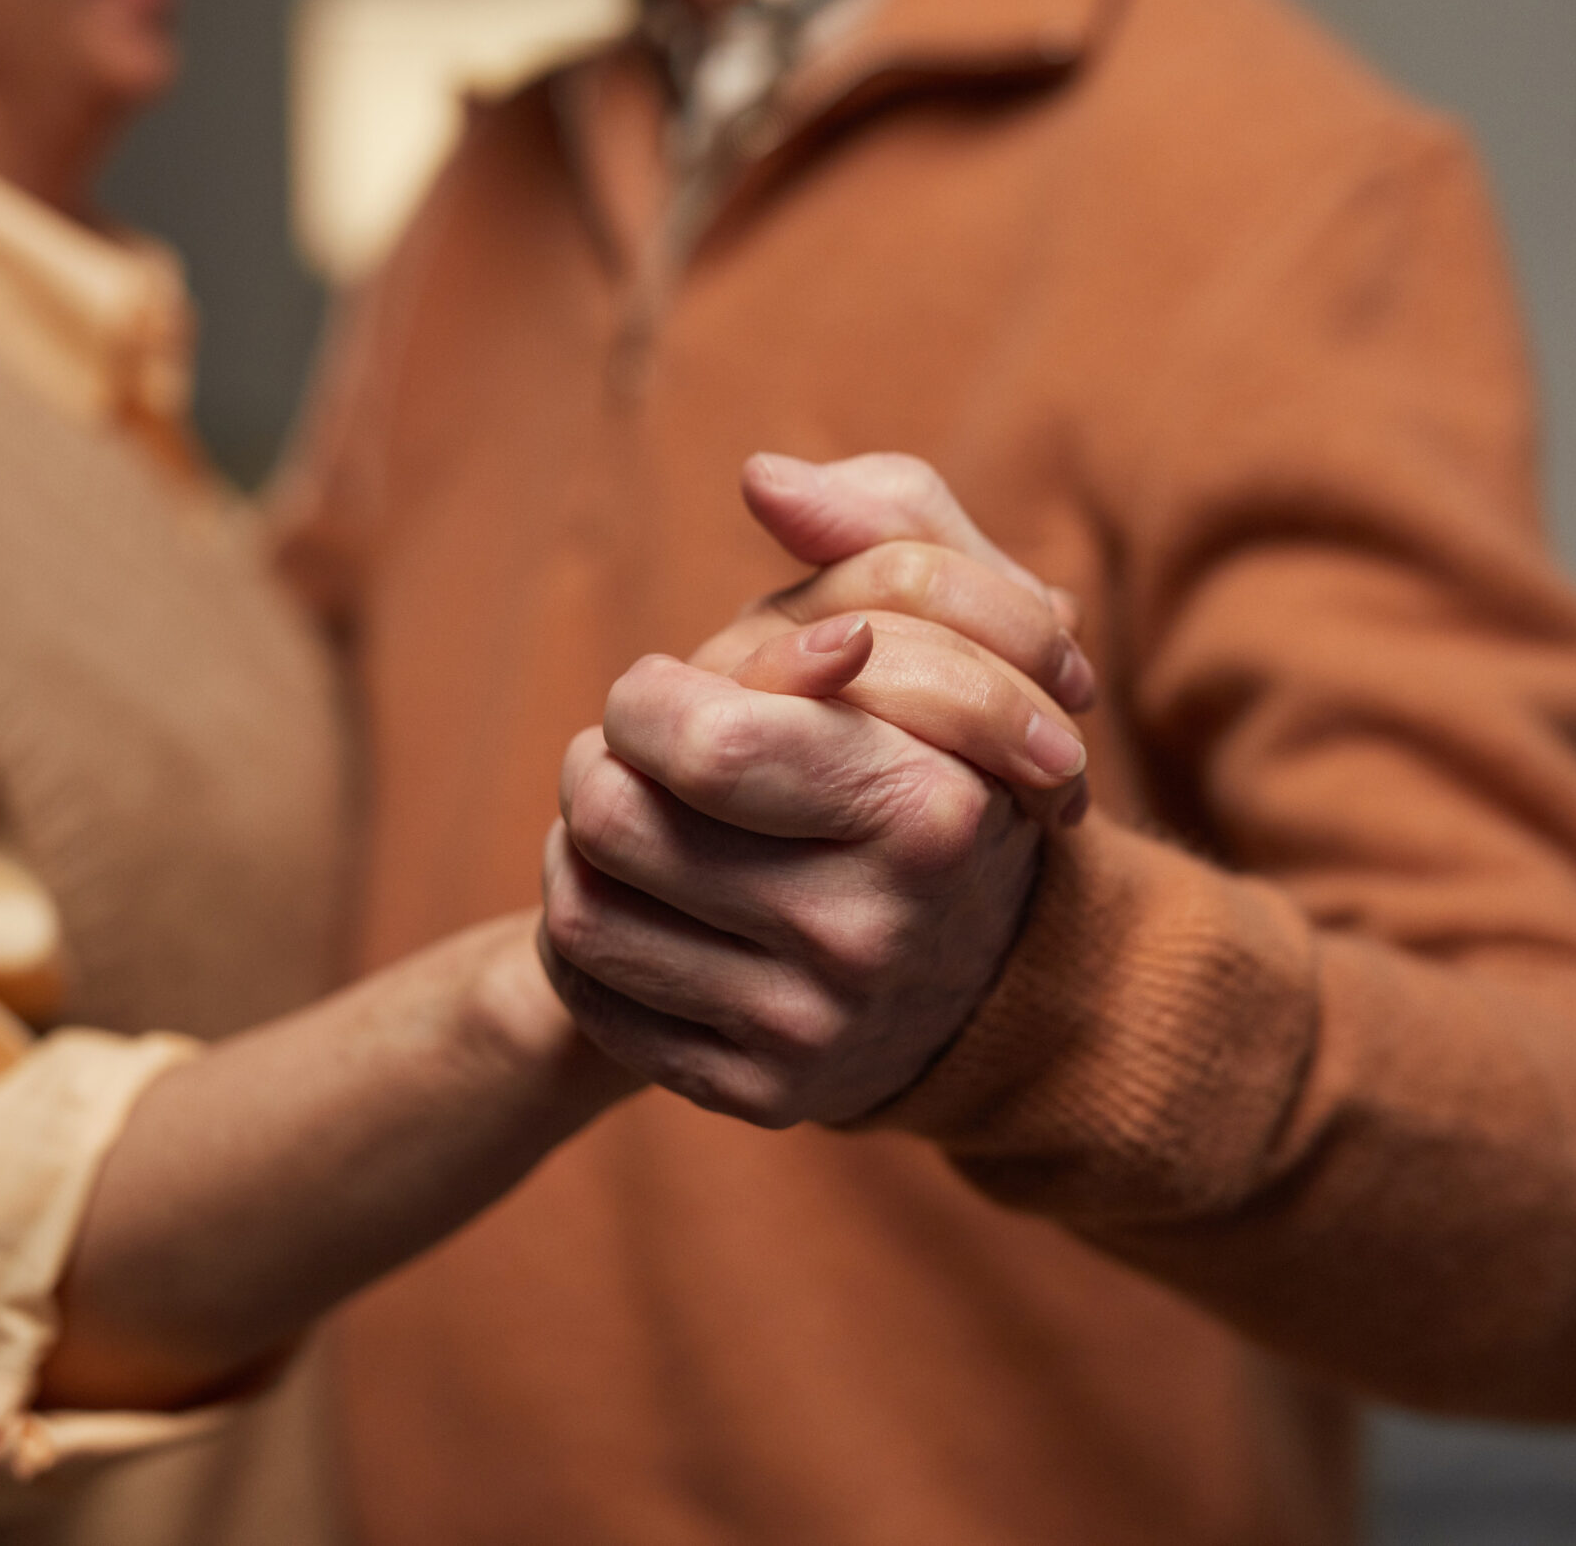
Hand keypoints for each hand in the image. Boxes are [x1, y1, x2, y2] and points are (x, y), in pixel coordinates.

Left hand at [541, 453, 1081, 1125]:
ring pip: (581, 907)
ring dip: (578, 842)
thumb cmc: (946, 757)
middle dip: (601, 759)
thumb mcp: (956, 625)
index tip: (679, 690)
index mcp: (930, 808)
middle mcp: (873, 935)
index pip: (701, 741)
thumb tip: (764, 480)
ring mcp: (814, 1028)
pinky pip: (592, 997)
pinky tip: (642, 901)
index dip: (653, 696)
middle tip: (636, 748)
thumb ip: (885, 525)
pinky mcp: (760, 1095)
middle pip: (616, 818)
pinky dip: (587, 933)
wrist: (996, 972)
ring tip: (634, 816)